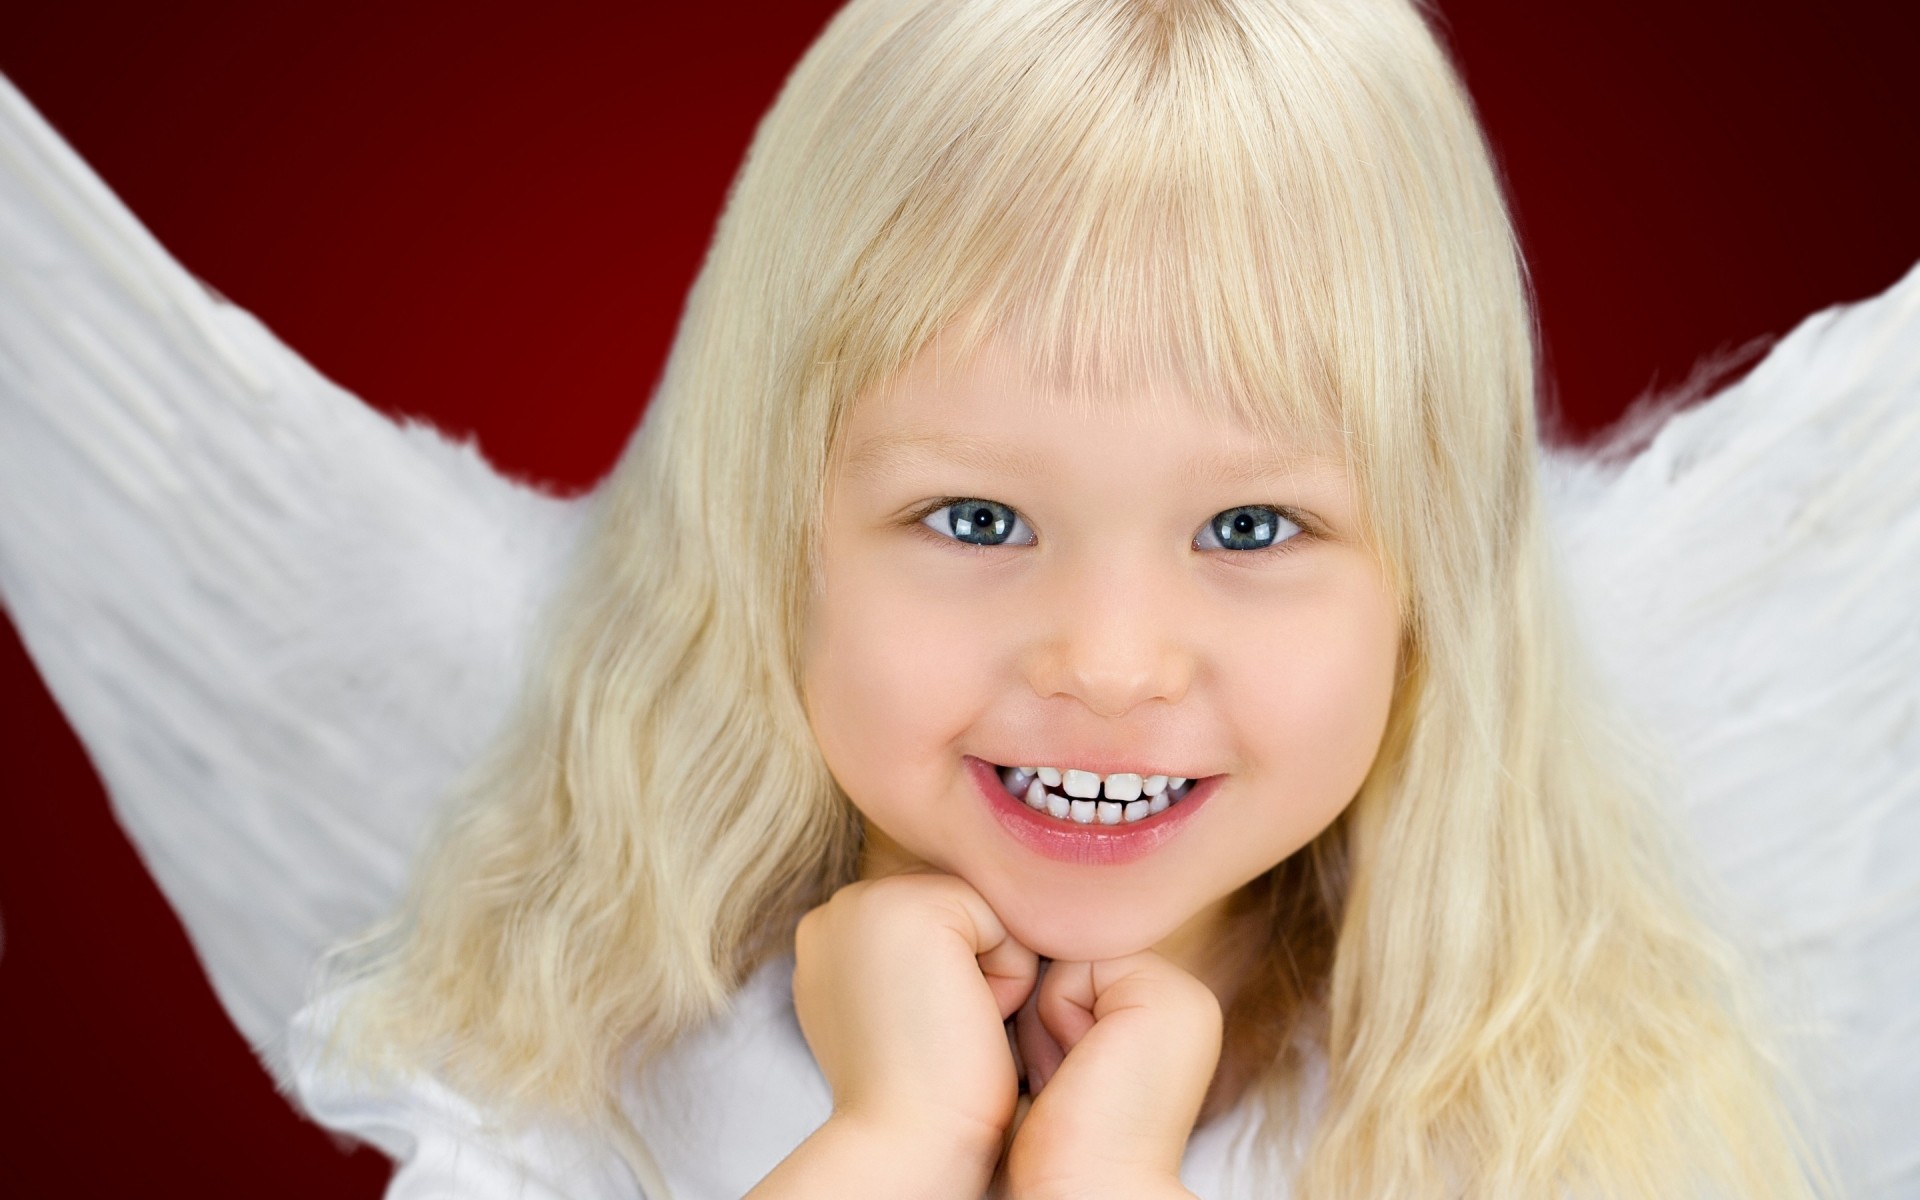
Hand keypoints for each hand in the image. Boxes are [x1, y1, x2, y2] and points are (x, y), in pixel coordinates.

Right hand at [783, 872, 1039, 1194]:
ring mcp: (868, 900)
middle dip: (971, 970)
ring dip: (989, 973)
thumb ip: (909, 960)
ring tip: (948, 1026)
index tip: (922, 1038)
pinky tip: (965, 1017)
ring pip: (984, 911)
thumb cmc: (921, 1100)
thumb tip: (958, 942)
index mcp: (830, 934)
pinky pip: (1006, 922)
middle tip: (937, 1035)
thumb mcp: (899, 1012)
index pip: (937, 922)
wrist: (907, 1142)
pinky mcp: (915, 904)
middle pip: (962, 909)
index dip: (953, 980)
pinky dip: (1009, 978)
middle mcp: (838, 907)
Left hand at [1004, 951, 1220, 1199]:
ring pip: (1070, 951)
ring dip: (1046, 1014)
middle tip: (1068, 1076)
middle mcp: (1183, 995)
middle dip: (1045, 1009)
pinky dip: (1055, 1014)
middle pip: (1072, 949)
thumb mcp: (1064, 1045)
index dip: (1044, 1010)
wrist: (1085, 1191)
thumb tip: (1025, 936)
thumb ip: (1067, 989)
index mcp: (1165, 1008)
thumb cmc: (1061, 1140)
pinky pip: (1075, 963)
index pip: (1074, 959)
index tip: (1064, 1075)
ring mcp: (1183, 993)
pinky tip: (1079, 1067)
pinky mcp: (1166, 995)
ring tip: (1072, 1075)